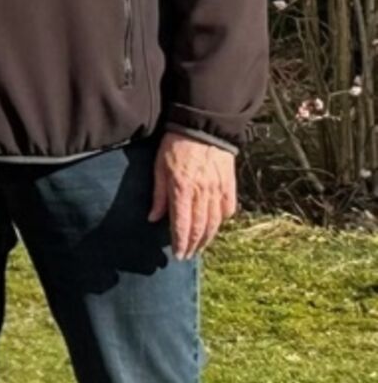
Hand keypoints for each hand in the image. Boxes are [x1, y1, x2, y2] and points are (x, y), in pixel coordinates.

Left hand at [149, 131, 237, 259]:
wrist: (203, 126)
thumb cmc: (175, 145)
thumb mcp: (159, 167)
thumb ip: (158, 195)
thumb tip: (153, 218)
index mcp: (182, 189)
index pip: (182, 224)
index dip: (181, 242)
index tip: (178, 255)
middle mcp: (202, 193)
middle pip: (200, 227)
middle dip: (194, 245)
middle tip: (188, 256)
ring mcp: (218, 189)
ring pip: (215, 221)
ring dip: (208, 237)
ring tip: (201, 247)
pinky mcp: (229, 184)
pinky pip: (228, 208)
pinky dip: (222, 220)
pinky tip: (216, 225)